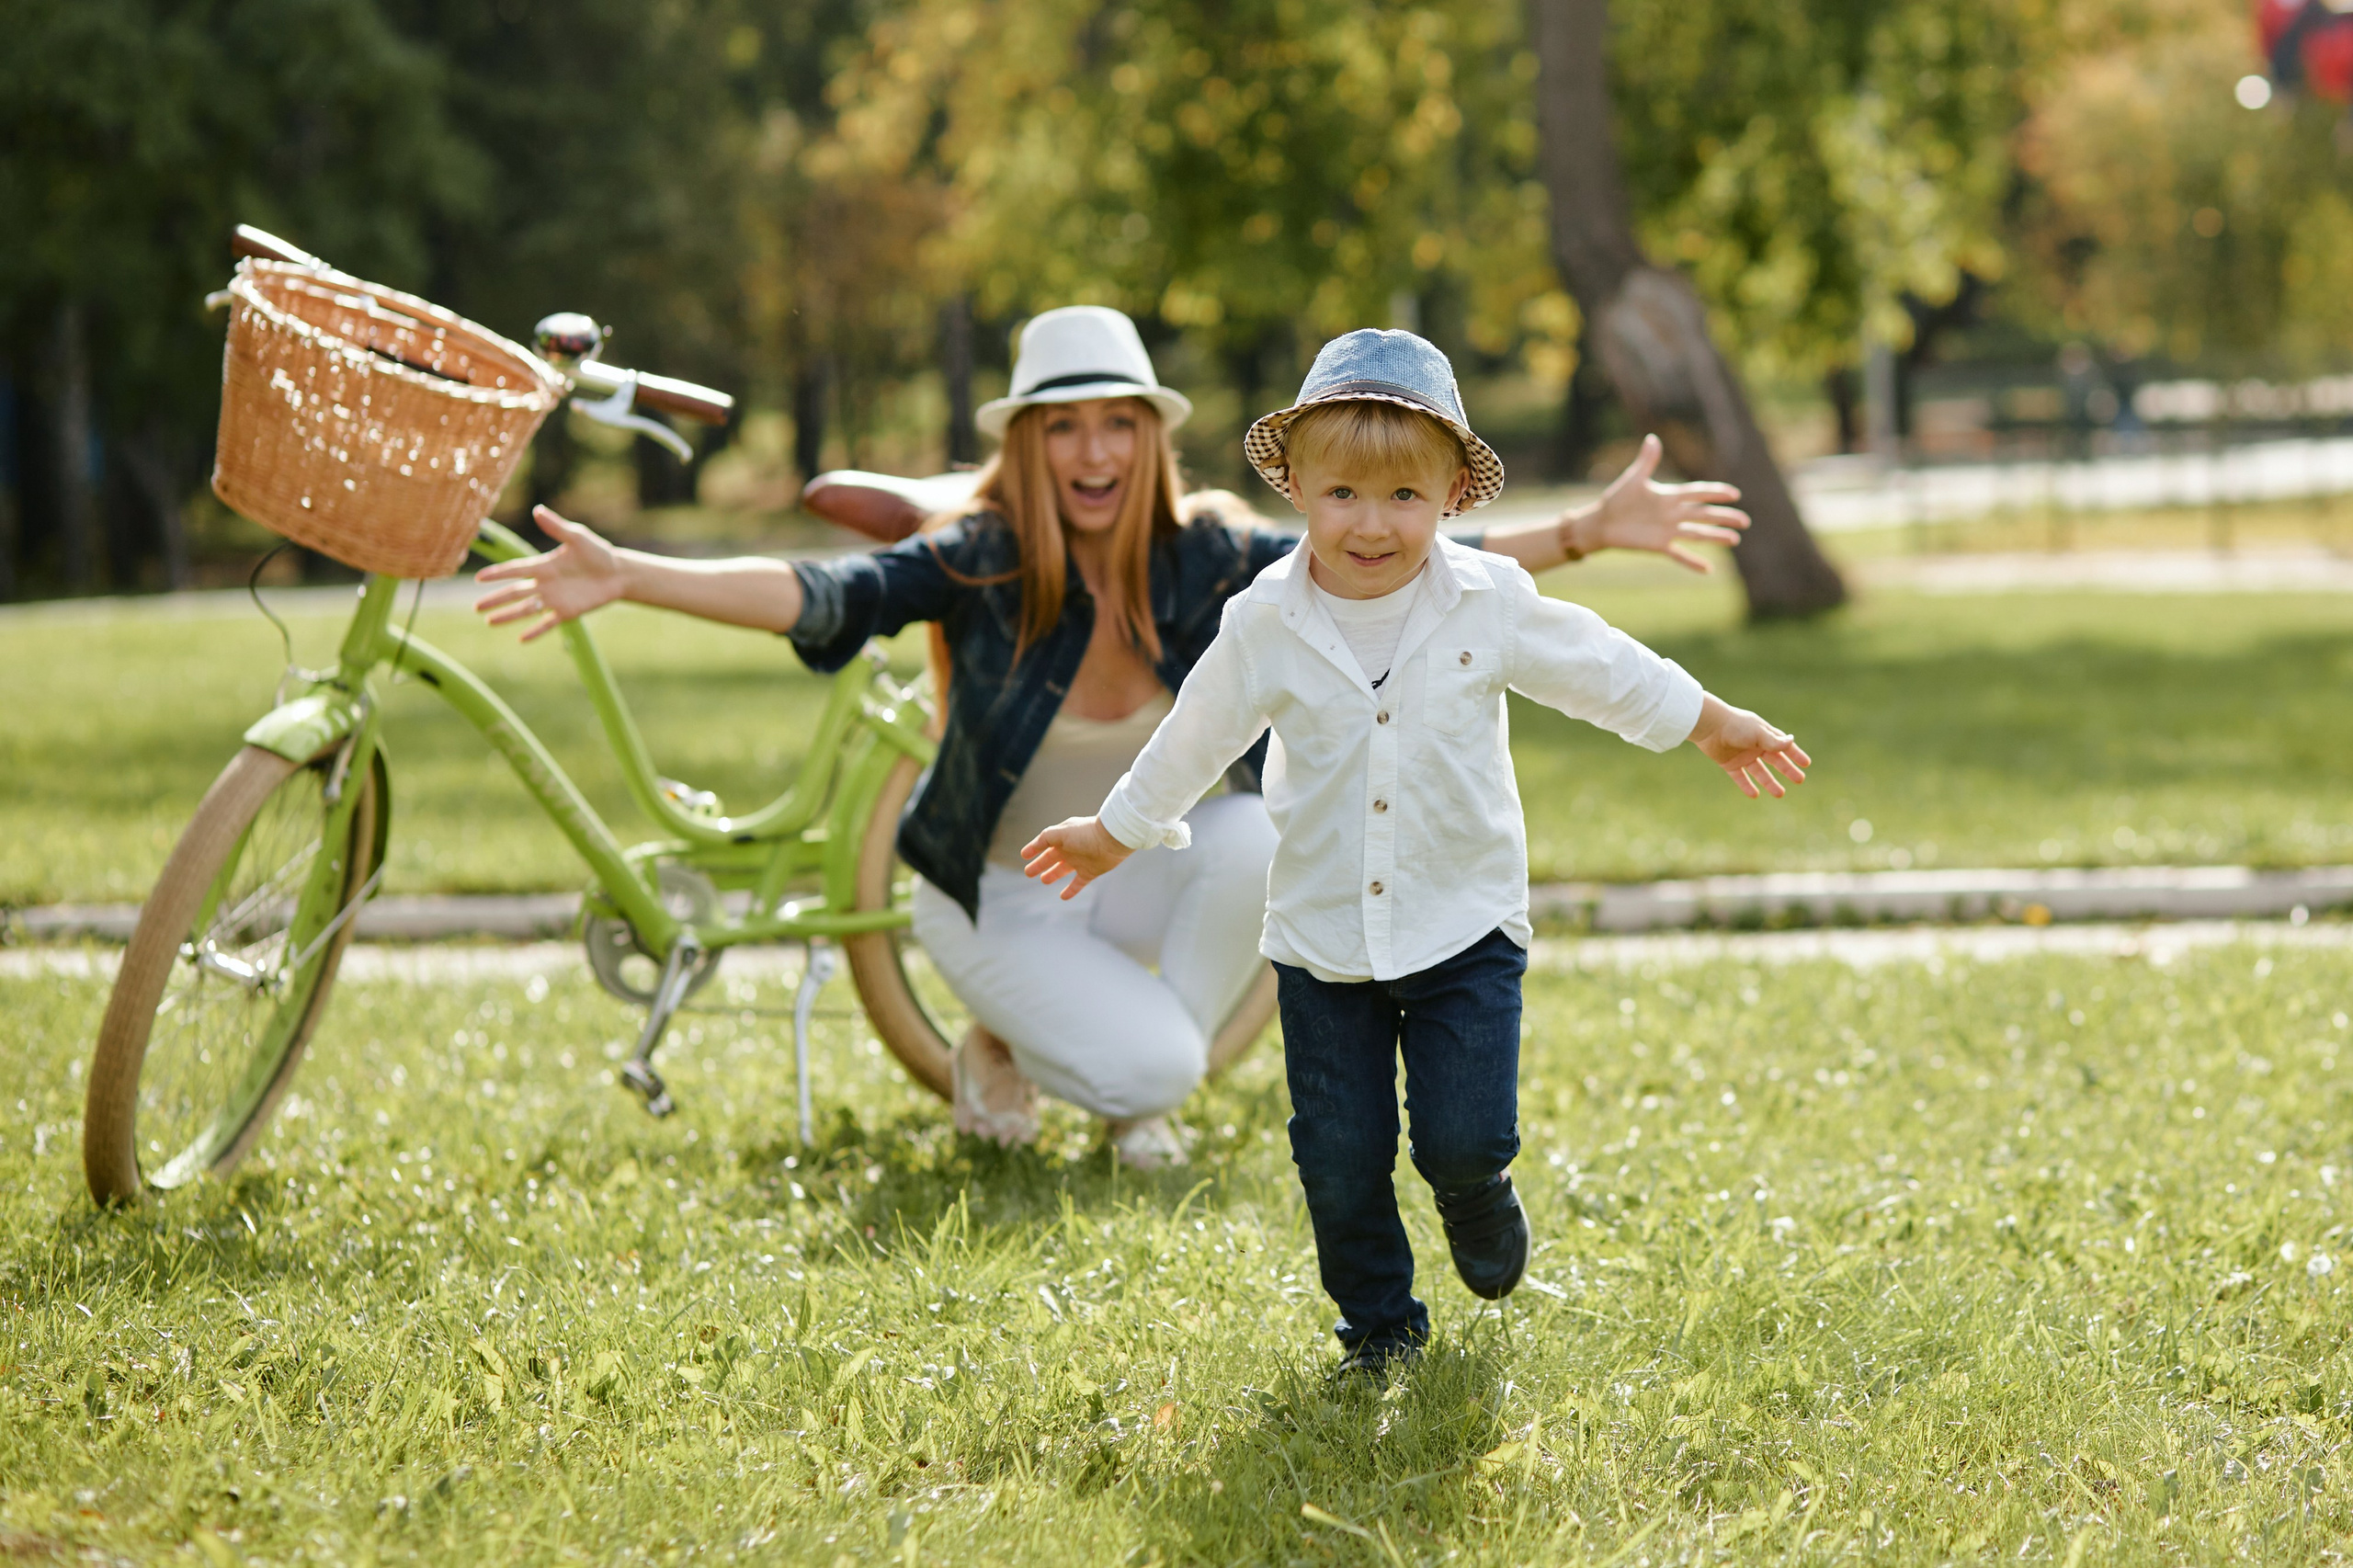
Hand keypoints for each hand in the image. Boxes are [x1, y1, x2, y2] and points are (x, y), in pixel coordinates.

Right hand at [473, 506, 626, 640]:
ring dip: (508, 615)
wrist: (618, 573)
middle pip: (515, 592)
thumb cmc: (598, 553)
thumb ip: (557, 527)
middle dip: (496, 599)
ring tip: (489, 622)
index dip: (497, 574)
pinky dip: (536, 631)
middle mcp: (545, 584)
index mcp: (544, 565)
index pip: (515, 569)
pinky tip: (521, 639)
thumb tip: (538, 510)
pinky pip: (548, 623)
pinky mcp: (567, 612)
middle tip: (476, 607)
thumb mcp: (577, 537)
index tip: (479, 578)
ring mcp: (554, 599)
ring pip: (526, 608)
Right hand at [1020, 816, 1134, 899]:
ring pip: (1062, 870)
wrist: (1112, 840)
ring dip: (1052, 875)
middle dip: (1039, 865)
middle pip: (1051, 858)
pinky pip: (1078, 883)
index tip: (1023, 855)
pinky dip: (1071, 890)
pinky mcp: (1090, 872)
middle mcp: (1070, 849)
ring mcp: (1080, 861)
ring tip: (1043, 881)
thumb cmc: (1086, 833)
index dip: (1034, 848)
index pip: (1045, 843)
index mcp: (1063, 837)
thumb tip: (1034, 845)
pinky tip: (1063, 897)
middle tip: (1028, 873)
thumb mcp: (1061, 832)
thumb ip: (1046, 838)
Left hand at [1570, 434, 1749, 572]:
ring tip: (1735, 539)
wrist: (1602, 522)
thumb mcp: (1633, 478)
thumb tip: (1652, 438)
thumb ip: (1646, 460)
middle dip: (1724, 517)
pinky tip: (1708, 570)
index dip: (1715, 493)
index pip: (1697, 493)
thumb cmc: (1617, 498)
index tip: (1734, 494)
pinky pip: (1679, 555)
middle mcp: (1673, 514)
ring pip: (1697, 533)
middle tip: (1745, 521)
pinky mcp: (1659, 546)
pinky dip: (1692, 562)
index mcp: (1670, 496)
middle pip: (1704, 515)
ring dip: (1715, 537)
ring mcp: (1668, 531)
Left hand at [1688, 695, 1810, 798]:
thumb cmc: (1735, 726)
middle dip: (1787, 770)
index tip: (1806, 764)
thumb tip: (1792, 741)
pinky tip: (1755, 795)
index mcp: (1764, 735)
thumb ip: (1774, 741)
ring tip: (1780, 794)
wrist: (1709, 726)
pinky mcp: (1729, 764)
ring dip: (1770, 782)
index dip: (1795, 754)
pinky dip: (1747, 786)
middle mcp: (1754, 745)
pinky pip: (1740, 777)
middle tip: (1799, 780)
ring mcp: (1742, 755)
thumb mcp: (1758, 733)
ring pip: (1759, 771)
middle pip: (1775, 760)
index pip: (1783, 746)